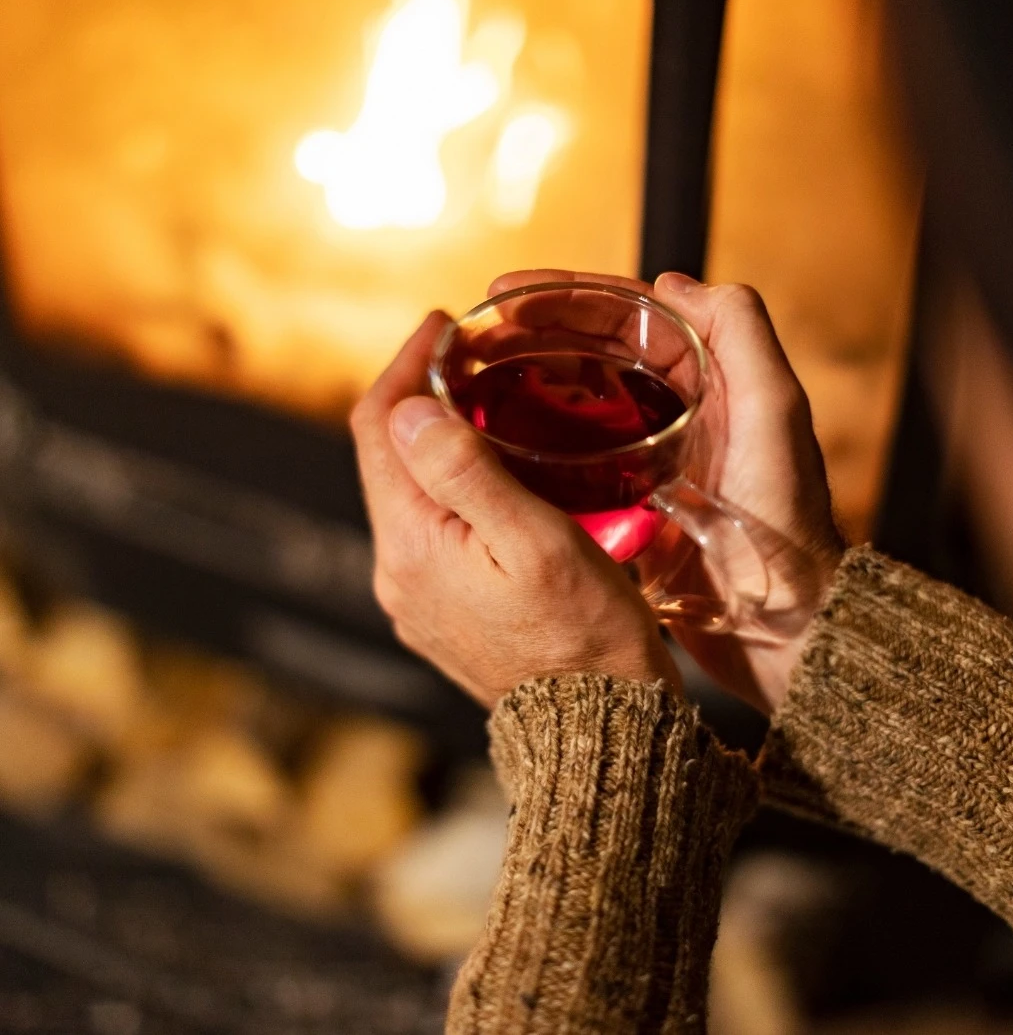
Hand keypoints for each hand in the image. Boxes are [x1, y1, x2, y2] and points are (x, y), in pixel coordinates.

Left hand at [350, 312, 680, 708]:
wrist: (596, 725)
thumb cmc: (584, 634)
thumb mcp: (535, 541)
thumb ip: (465, 473)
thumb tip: (408, 412)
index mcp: (411, 546)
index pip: (376, 430)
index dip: (402, 367)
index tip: (440, 326)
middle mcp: (397, 573)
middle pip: (387, 461)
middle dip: (418, 401)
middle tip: (469, 359)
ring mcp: (415, 598)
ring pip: (410, 496)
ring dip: (437, 446)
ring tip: (487, 408)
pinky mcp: (439, 614)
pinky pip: (431, 533)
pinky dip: (451, 492)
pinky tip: (494, 481)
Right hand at [489, 271, 844, 713]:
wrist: (784, 623)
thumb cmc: (788, 523)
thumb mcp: (775, 416)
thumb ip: (742, 337)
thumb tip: (674, 283)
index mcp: (709, 380)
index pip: (627, 319)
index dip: (566, 299)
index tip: (508, 297)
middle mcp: (675, 411)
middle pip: (591, 354)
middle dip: (531, 336)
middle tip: (473, 336)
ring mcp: (646, 458)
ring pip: (576, 403)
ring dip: (525, 384)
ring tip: (468, 379)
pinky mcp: (627, 505)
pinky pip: (572, 460)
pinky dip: (535, 443)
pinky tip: (493, 443)